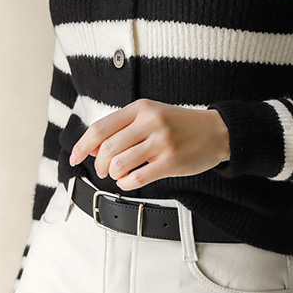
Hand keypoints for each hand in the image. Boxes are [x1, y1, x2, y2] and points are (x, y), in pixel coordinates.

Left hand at [69, 99, 230, 189]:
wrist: (217, 131)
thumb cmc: (180, 125)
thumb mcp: (152, 116)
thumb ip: (124, 128)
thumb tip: (93, 149)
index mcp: (141, 108)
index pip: (100, 128)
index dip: (82, 145)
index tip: (74, 157)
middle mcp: (151, 122)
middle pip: (107, 149)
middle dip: (98, 165)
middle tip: (103, 170)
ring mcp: (162, 142)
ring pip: (119, 164)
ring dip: (112, 174)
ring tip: (119, 174)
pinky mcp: (172, 162)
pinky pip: (137, 178)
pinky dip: (126, 184)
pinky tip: (130, 181)